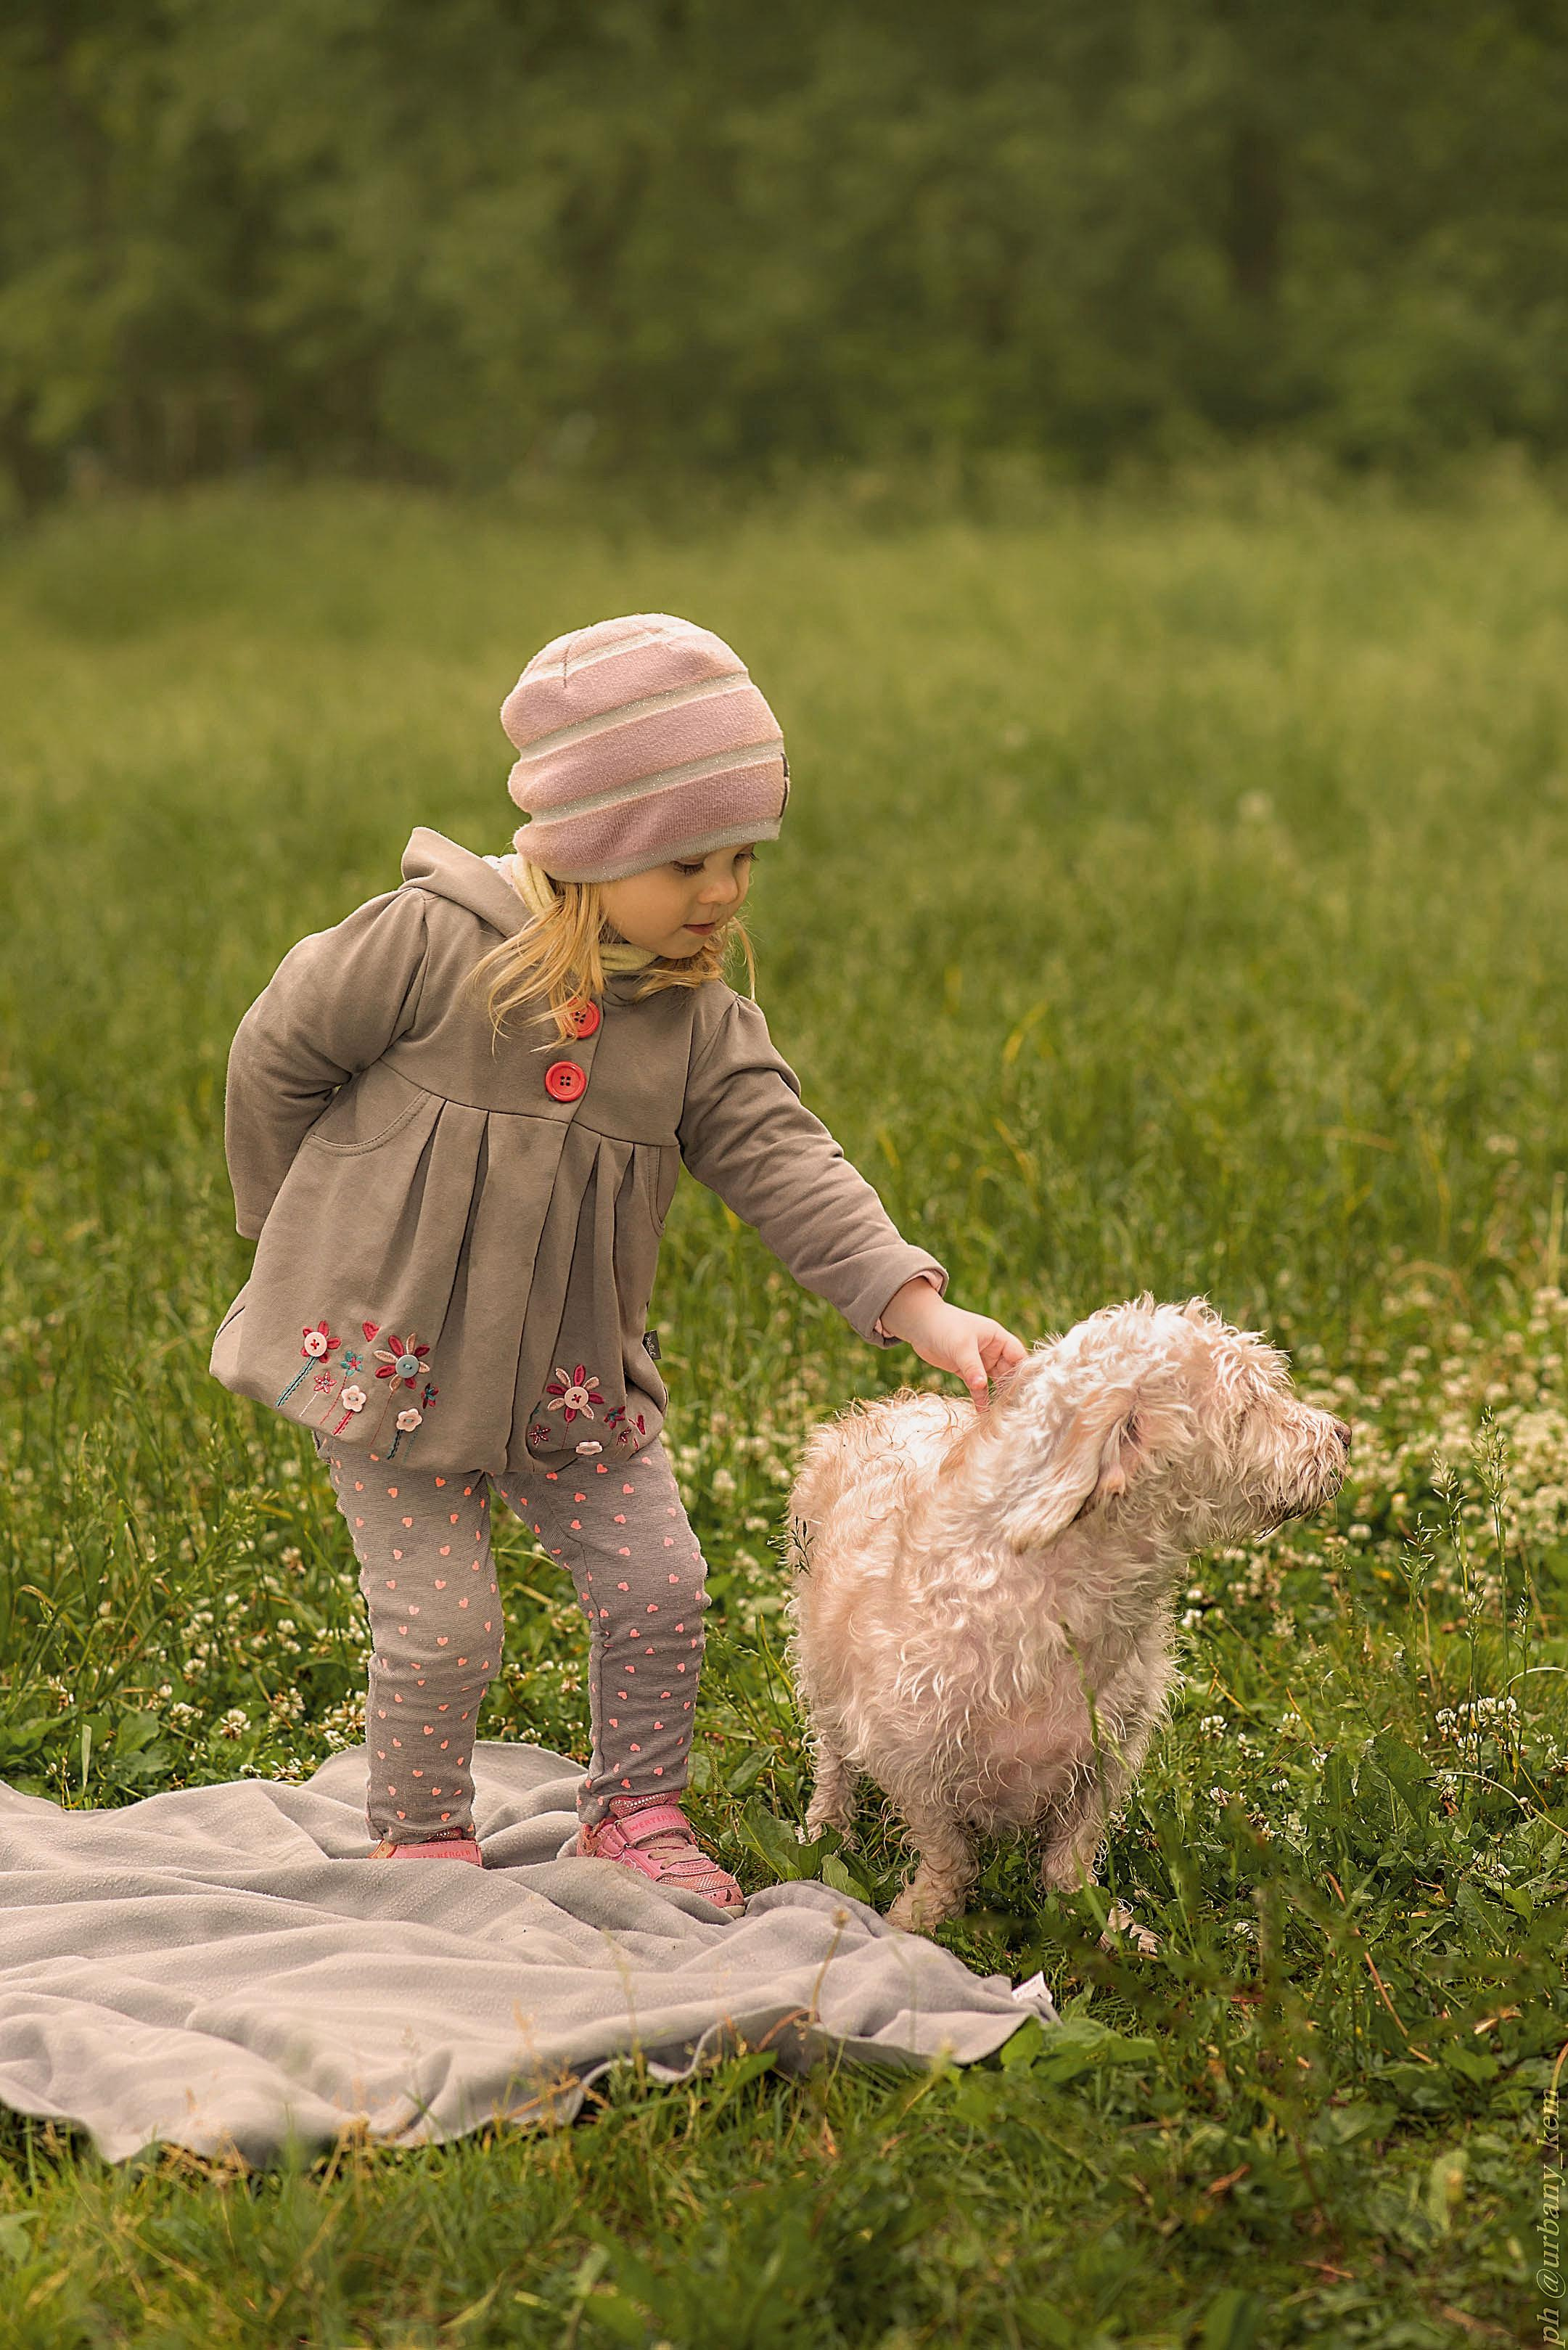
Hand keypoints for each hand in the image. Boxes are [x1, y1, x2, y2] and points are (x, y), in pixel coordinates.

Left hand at [877, 1278, 1029, 1409]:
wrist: (919, 1325)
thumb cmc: (944, 1327)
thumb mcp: (961, 1346)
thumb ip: (972, 1367)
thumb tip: (981, 1387)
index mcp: (997, 1338)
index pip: (1018, 1356)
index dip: (1023, 1372)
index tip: (1025, 1391)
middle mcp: (992, 1350)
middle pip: (1009, 1371)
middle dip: (1011, 1388)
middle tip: (1013, 1408)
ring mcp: (980, 1361)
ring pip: (994, 1381)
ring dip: (996, 1395)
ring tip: (1000, 1413)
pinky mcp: (967, 1371)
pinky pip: (978, 1387)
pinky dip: (980, 1398)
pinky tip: (982, 1411)